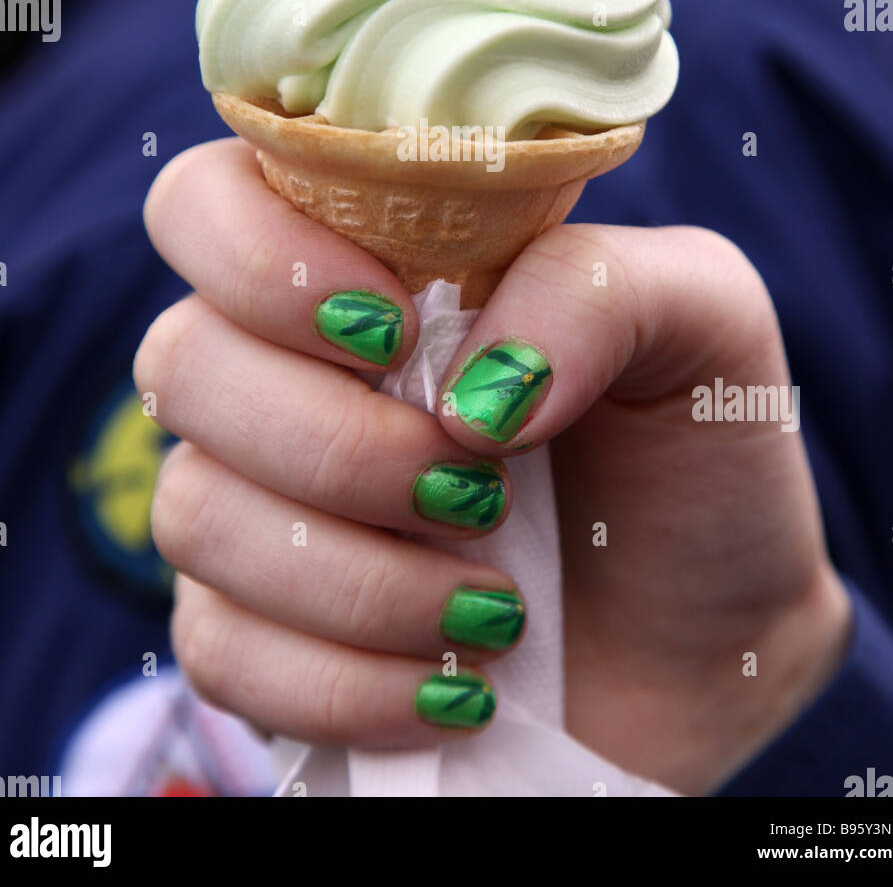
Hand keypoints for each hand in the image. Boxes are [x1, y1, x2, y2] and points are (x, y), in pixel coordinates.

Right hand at [137, 139, 849, 788]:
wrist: (710, 635)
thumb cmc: (694, 450)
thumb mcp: (704, 321)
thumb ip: (598, 286)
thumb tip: (464, 389)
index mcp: (373, 261)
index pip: (205, 203)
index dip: (258, 259)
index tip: (389, 327)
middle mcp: (291, 372)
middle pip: (182, 363)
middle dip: (338, 443)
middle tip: (481, 488)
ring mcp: (262, 505)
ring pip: (191, 514)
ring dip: (358, 578)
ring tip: (496, 608)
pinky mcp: (262, 634)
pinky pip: (216, 653)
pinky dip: (343, 682)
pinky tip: (454, 690)